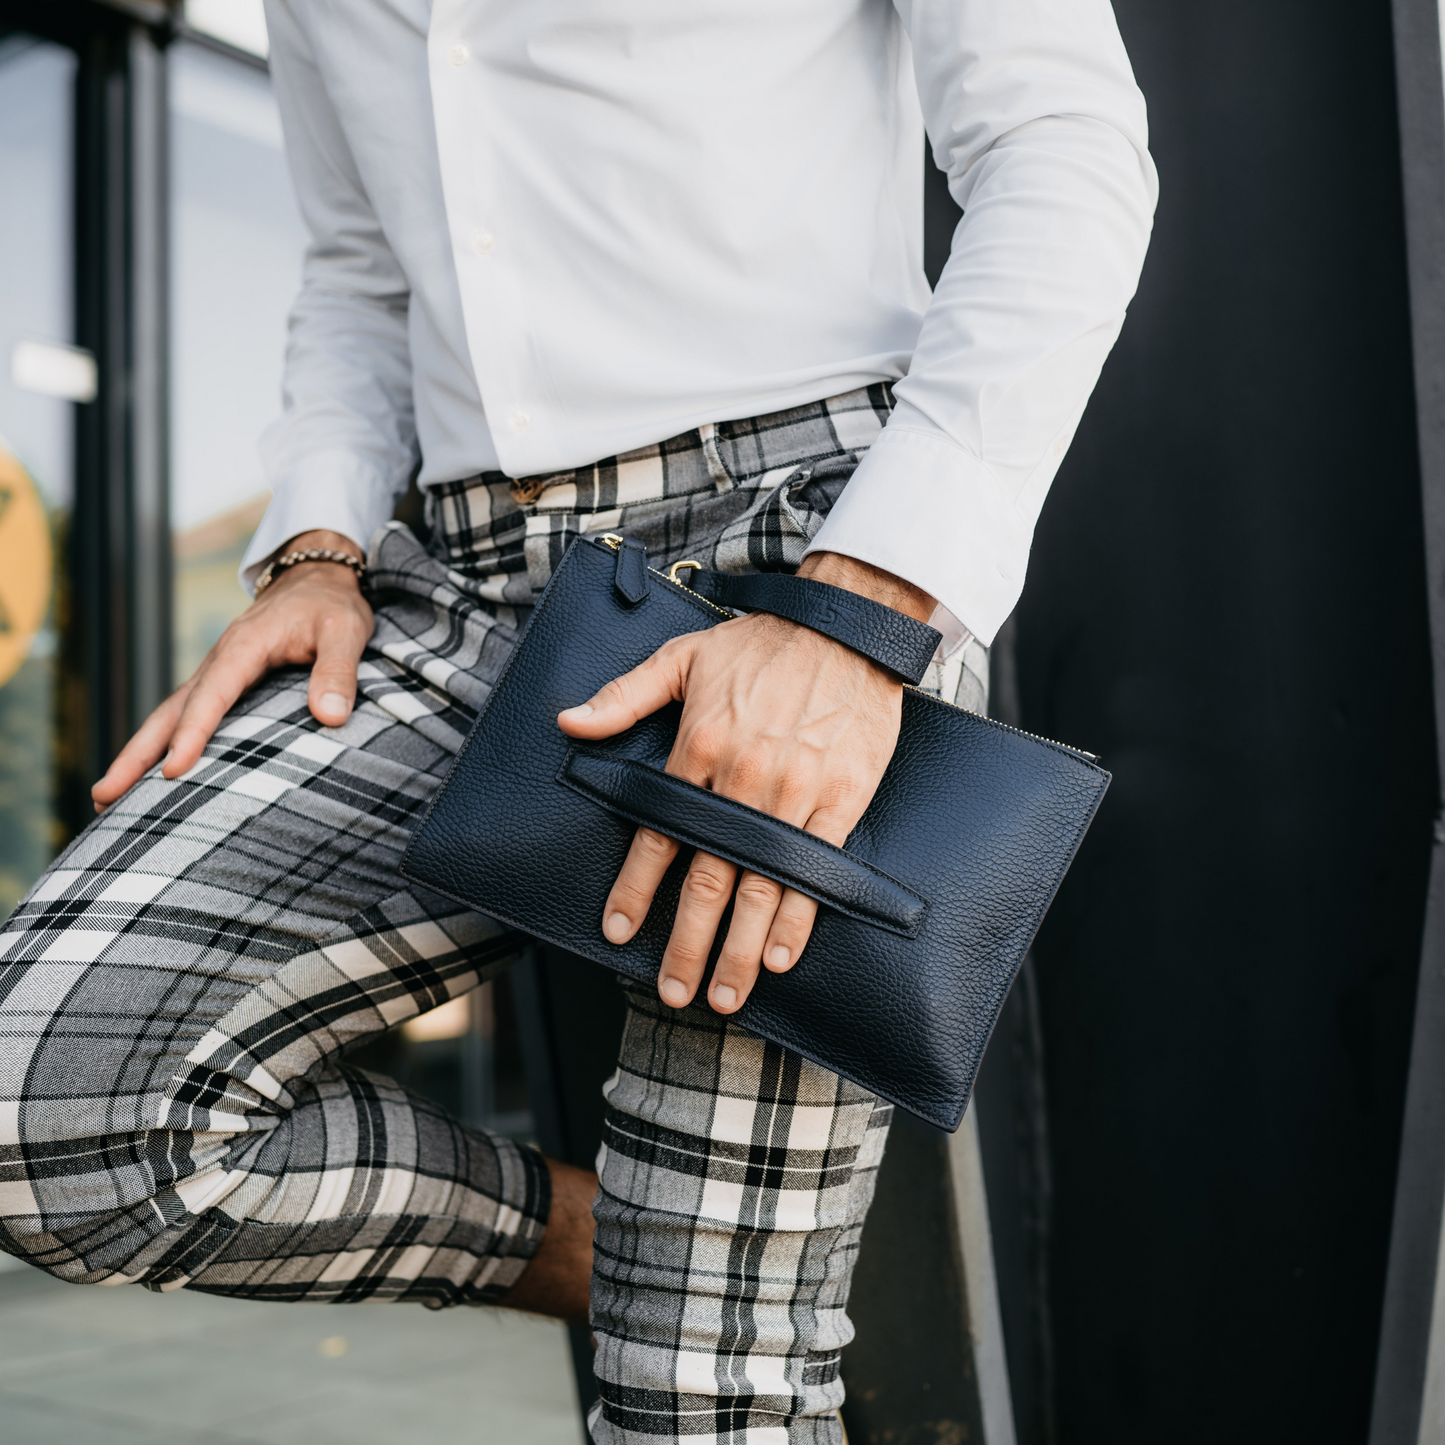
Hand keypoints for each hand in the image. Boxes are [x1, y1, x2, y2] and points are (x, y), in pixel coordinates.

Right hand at [92, 530, 372, 811]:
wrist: (317, 580)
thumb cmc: (332, 605)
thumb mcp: (346, 630)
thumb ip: (338, 671)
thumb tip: (330, 717)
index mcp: (244, 646)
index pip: (213, 695)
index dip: (193, 733)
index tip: (174, 771)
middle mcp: (219, 661)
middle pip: (170, 711)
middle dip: (136, 755)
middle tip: (104, 797)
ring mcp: (215, 672)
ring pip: (168, 716)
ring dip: (137, 756)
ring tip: (106, 800)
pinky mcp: (222, 682)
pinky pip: (185, 715)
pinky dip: (161, 744)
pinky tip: (149, 777)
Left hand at [557, 552, 934, 1014]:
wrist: (846, 627)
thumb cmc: (762, 643)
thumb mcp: (683, 657)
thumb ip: (624, 695)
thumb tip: (568, 722)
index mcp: (698, 747)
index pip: (658, 832)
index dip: (634, 888)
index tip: (617, 930)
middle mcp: (742, 779)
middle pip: (706, 877)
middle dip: (685, 943)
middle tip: (673, 991)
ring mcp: (792, 795)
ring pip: (759, 886)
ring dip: (738, 949)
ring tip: (723, 995)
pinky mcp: (838, 801)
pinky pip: (812, 871)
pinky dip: (796, 918)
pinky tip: (779, 955)